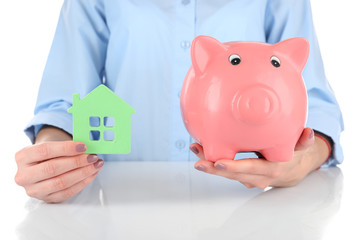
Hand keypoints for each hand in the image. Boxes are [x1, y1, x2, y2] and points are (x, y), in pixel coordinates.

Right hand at [14, 127, 103, 202]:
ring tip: (95, 165)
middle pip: (52, 168)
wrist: (40, 167)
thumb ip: (65, 146)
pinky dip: (82, 183)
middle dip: (76, 162)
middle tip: (92, 157)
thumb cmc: (48, 155)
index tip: (83, 146)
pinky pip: (67, 192)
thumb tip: (87, 148)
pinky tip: (91, 174)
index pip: (45, 151)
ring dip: (82, 173)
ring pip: (61, 182)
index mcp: (22, 157)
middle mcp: (24, 175)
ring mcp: (33, 190)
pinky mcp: (46, 199)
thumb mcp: (50, 146)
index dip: (66, 148)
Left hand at [191, 128, 328, 188]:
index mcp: (270, 170)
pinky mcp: (240, 175)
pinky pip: (225, 169)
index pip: (250, 169)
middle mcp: (256, 177)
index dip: (235, 168)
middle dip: (213, 167)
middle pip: (232, 174)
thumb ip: (304, 141)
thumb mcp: (301, 149)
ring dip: (209, 162)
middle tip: (197, 159)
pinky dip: (213, 160)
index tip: (220, 163)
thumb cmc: (293, 156)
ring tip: (195, 149)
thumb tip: (309, 132)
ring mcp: (247, 178)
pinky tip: (201, 149)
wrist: (291, 172)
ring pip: (225, 173)